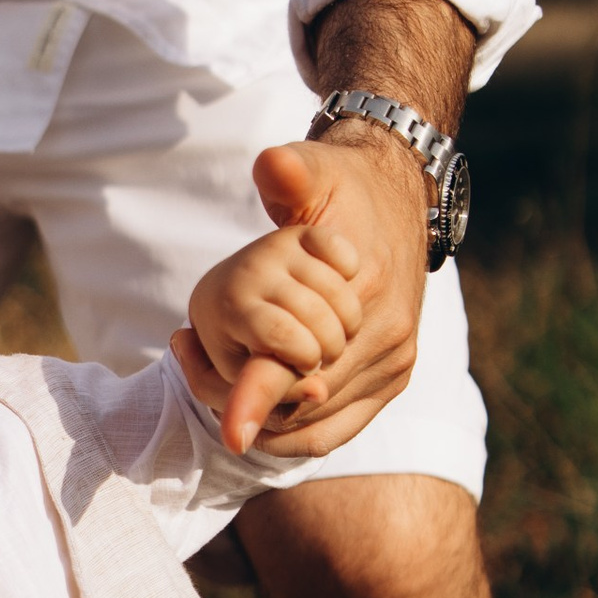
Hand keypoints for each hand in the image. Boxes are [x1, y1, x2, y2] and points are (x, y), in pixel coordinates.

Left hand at [175, 133, 427, 459]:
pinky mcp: (395, 375)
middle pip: (304, 401)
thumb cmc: (344, 188)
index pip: (304, 360)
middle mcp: (386, 334)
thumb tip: (272, 165)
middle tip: (199, 372)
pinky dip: (297, 430)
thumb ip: (291, 174)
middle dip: (248, 402)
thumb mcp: (317, 170)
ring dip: (269, 418)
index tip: (231, 433)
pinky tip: (259, 416)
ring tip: (222, 388)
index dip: (262, 396)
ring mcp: (394, 360)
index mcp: (367, 291)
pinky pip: (340, 427)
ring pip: (318, 418)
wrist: (399, 198)